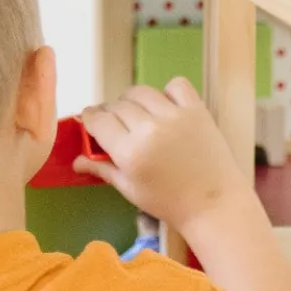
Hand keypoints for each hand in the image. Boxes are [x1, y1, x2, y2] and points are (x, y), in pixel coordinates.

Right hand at [77, 79, 255, 233]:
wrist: (214, 205)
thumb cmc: (169, 203)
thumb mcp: (131, 190)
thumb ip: (103, 169)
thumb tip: (76, 160)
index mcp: (130, 152)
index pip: (98, 120)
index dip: (90, 119)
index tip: (91, 122)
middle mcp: (149, 128)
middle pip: (117, 105)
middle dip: (111, 113)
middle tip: (116, 125)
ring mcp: (174, 115)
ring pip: (140, 91)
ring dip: (133, 100)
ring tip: (138, 115)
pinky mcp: (196, 109)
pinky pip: (174, 85)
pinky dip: (166, 92)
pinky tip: (166, 108)